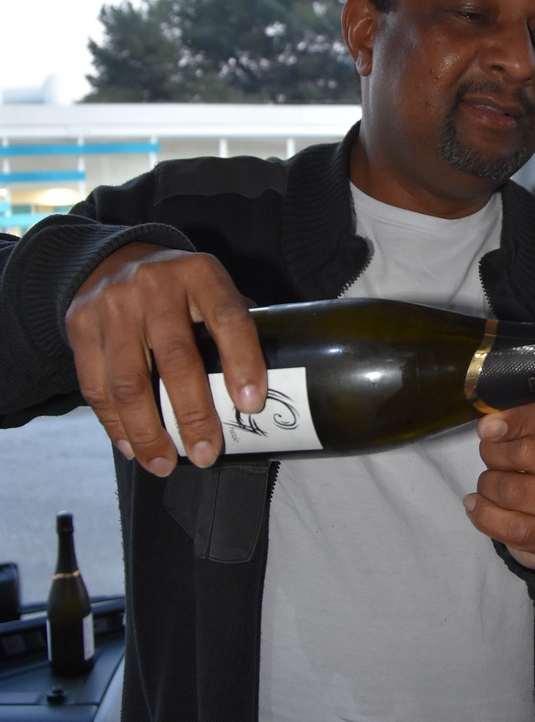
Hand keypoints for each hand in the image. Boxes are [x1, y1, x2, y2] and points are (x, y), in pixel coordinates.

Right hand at [65, 242, 266, 474]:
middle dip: (194, 414)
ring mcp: (113, 306)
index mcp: (199, 274)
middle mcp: (154, 286)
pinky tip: (132, 447)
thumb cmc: (175, 286)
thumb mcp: (209, 286)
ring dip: (148, 432)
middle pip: (176, 359)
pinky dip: (115, 425)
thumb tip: (267, 380)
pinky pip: (96, 387)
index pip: (228, 317)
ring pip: (130, 382)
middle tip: (206, 454)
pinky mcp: (80, 327)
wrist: (110, 258)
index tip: (251, 404)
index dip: (242, 361)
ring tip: (164, 463)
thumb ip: (233, 322)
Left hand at [463, 399, 534, 570]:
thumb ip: (525, 417)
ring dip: (488, 485)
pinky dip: (486, 515)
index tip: (486, 427)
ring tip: (490, 482)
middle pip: (527, 453)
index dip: (514, 420)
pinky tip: (477, 506)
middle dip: (494, 453)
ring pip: (515, 492)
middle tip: (491, 455)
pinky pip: (516, 528)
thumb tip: (489, 426)